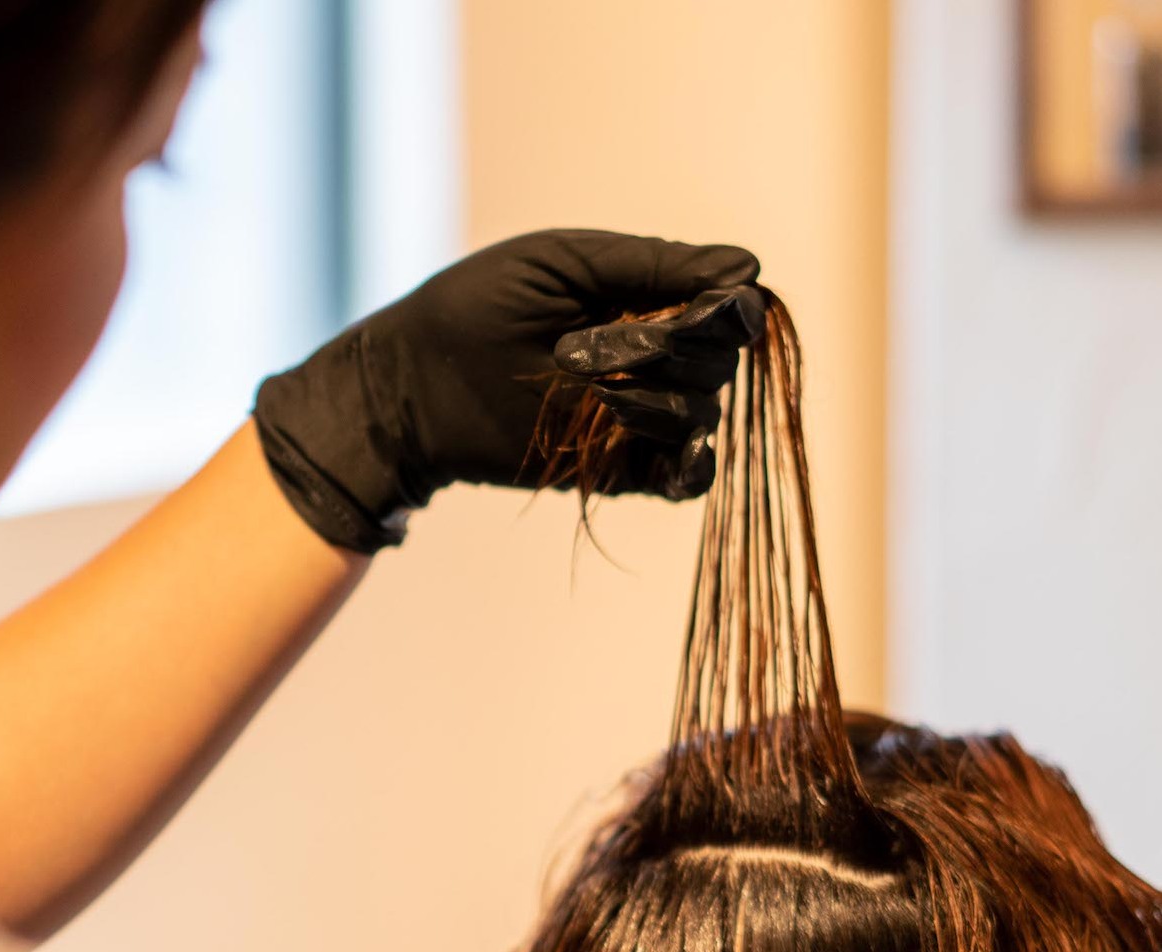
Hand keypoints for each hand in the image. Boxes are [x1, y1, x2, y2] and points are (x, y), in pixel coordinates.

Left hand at [251, 229, 762, 550]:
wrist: (413, 386)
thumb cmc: (476, 307)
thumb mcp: (564, 263)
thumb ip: (652, 264)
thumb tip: (748, 269)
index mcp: (645, 298)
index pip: (725, 304)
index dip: (728, 309)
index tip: (713, 309)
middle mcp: (654, 356)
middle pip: (718, 360)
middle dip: (667, 351)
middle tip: (583, 350)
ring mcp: (640, 415)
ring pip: (702, 413)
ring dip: (653, 402)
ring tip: (584, 391)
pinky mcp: (624, 469)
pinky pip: (688, 478)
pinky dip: (693, 468)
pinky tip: (671, 456)